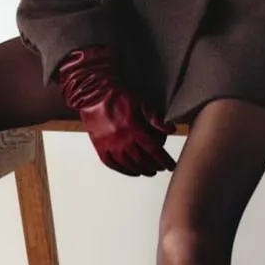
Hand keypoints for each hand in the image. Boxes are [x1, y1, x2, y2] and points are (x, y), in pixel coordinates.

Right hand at [55, 45, 176, 176]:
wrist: (93, 92)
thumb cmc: (118, 95)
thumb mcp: (141, 103)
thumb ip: (155, 118)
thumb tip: (171, 129)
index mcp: (134, 130)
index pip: (154, 150)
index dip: (164, 160)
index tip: (170, 166)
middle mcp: (122, 140)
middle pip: (142, 160)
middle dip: (153, 166)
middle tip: (160, 168)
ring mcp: (109, 145)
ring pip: (127, 164)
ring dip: (139, 170)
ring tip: (147, 172)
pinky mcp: (99, 146)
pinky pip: (111, 163)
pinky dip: (122, 170)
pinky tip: (129, 170)